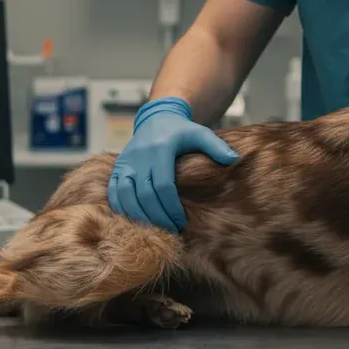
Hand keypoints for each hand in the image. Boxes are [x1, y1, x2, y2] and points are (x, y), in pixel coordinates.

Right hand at [108, 96, 238, 232]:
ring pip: (126, 196)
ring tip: (155, 228)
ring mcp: (125, 162)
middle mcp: (139, 156)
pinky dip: (122, 208)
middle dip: (157, 216)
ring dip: (139, 216)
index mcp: (160, 149)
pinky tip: (135, 219)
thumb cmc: (181, 131)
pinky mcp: (117, 167)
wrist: (156, 119)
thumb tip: (234, 159)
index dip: (171, 207)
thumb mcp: (200, 133)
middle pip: (144, 195)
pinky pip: (114, 192)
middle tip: (171, 229)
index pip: (163, 185)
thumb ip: (216, 146)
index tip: (181, 221)